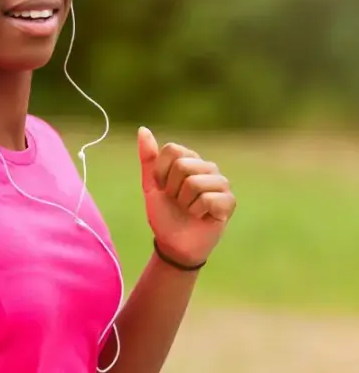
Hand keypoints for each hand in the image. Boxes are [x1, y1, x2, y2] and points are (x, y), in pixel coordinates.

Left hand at [137, 126, 236, 266]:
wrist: (173, 243)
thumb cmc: (163, 213)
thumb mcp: (150, 184)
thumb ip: (148, 157)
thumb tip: (143, 129)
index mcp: (190, 159)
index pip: (172, 150)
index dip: (161, 172)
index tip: (163, 188)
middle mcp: (208, 167)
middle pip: (182, 165)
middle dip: (172, 189)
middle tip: (177, 201)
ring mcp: (221, 183)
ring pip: (194, 183)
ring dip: (184, 202)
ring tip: (189, 209)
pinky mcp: (229, 201)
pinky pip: (208, 199)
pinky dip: (197, 212)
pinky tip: (201, 217)